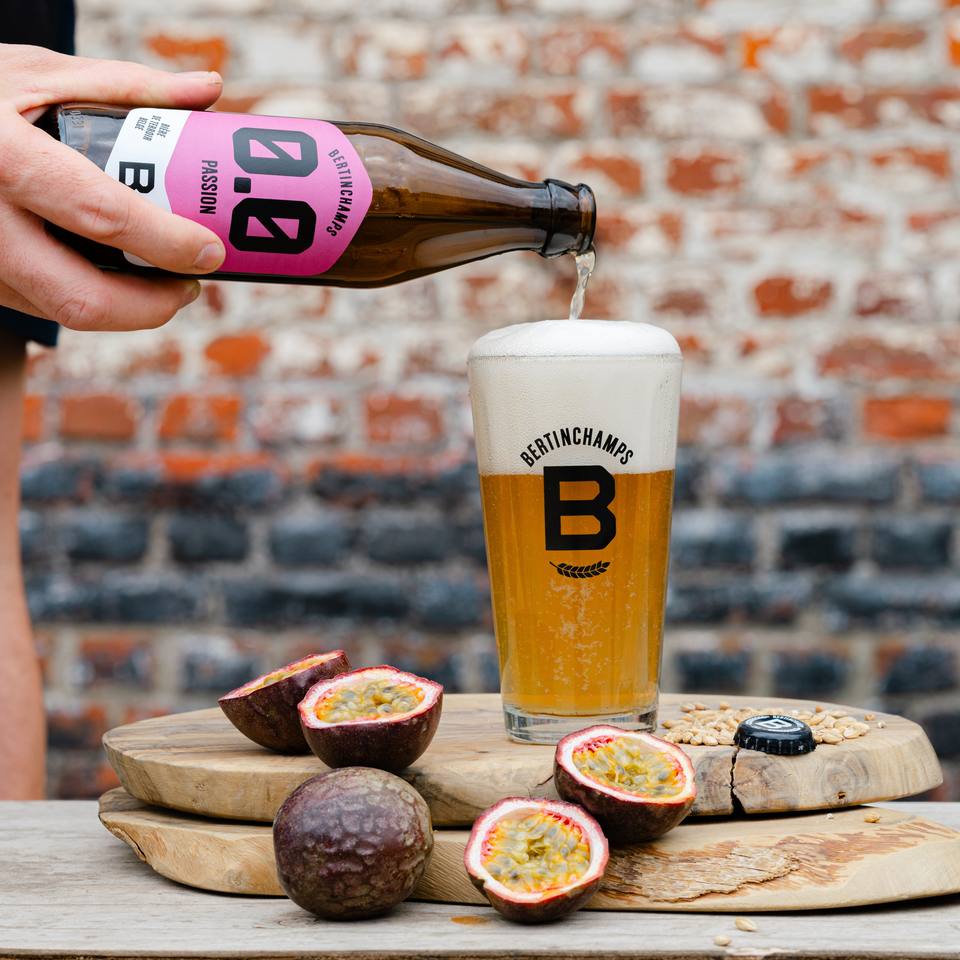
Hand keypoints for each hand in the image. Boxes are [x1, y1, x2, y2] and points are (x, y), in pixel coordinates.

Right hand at [0, 44, 226, 330]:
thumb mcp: (40, 74)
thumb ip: (128, 87)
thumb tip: (209, 91)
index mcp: (5, 155)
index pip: (100, 215)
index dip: (165, 242)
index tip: (211, 251)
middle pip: (82, 297)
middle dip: (153, 305)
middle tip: (192, 285)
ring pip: (65, 313)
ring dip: (129, 311)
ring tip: (166, 282)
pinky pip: (45, 306)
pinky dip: (94, 300)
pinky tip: (121, 278)